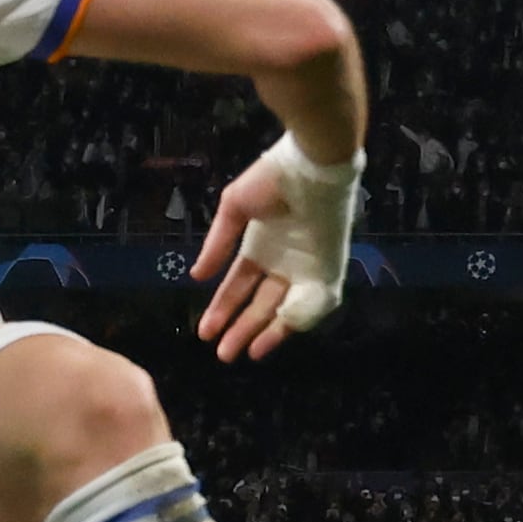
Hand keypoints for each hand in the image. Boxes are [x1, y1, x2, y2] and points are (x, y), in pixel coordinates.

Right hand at [191, 138, 360, 361]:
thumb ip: (218, 244)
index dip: (222, 308)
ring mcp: (304, 269)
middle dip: (239, 329)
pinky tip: (270, 338)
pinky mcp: (326, 272)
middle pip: (259, 304)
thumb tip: (196, 275)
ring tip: (243, 353)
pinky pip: (310, 305)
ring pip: (281, 310)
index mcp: (260, 246)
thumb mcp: (235, 210)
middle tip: (222, 354)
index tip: (204, 331)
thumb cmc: (272, 181)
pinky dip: (293, 322)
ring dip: (262, 333)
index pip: (239, 286)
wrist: (311, 167)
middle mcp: (282, 263)